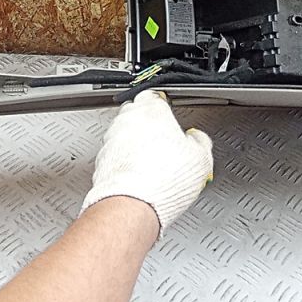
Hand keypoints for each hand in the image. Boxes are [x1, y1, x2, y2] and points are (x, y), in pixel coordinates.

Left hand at [80, 91, 213, 236]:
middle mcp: (127, 120)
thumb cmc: (163, 179)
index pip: (154, 96)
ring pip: (123, 133)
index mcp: (152, 110)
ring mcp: (111, 139)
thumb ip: (200, 141)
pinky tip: (137, 175)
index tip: (169, 117)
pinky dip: (124, 161)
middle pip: (136, 113)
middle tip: (163, 142)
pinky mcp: (101, 159)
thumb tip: (197, 138)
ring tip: (151, 163)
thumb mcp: (200, 158)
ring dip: (134, 143)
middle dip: (148, 125)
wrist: (132, 205)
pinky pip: (115, 154)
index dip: (163, 107)